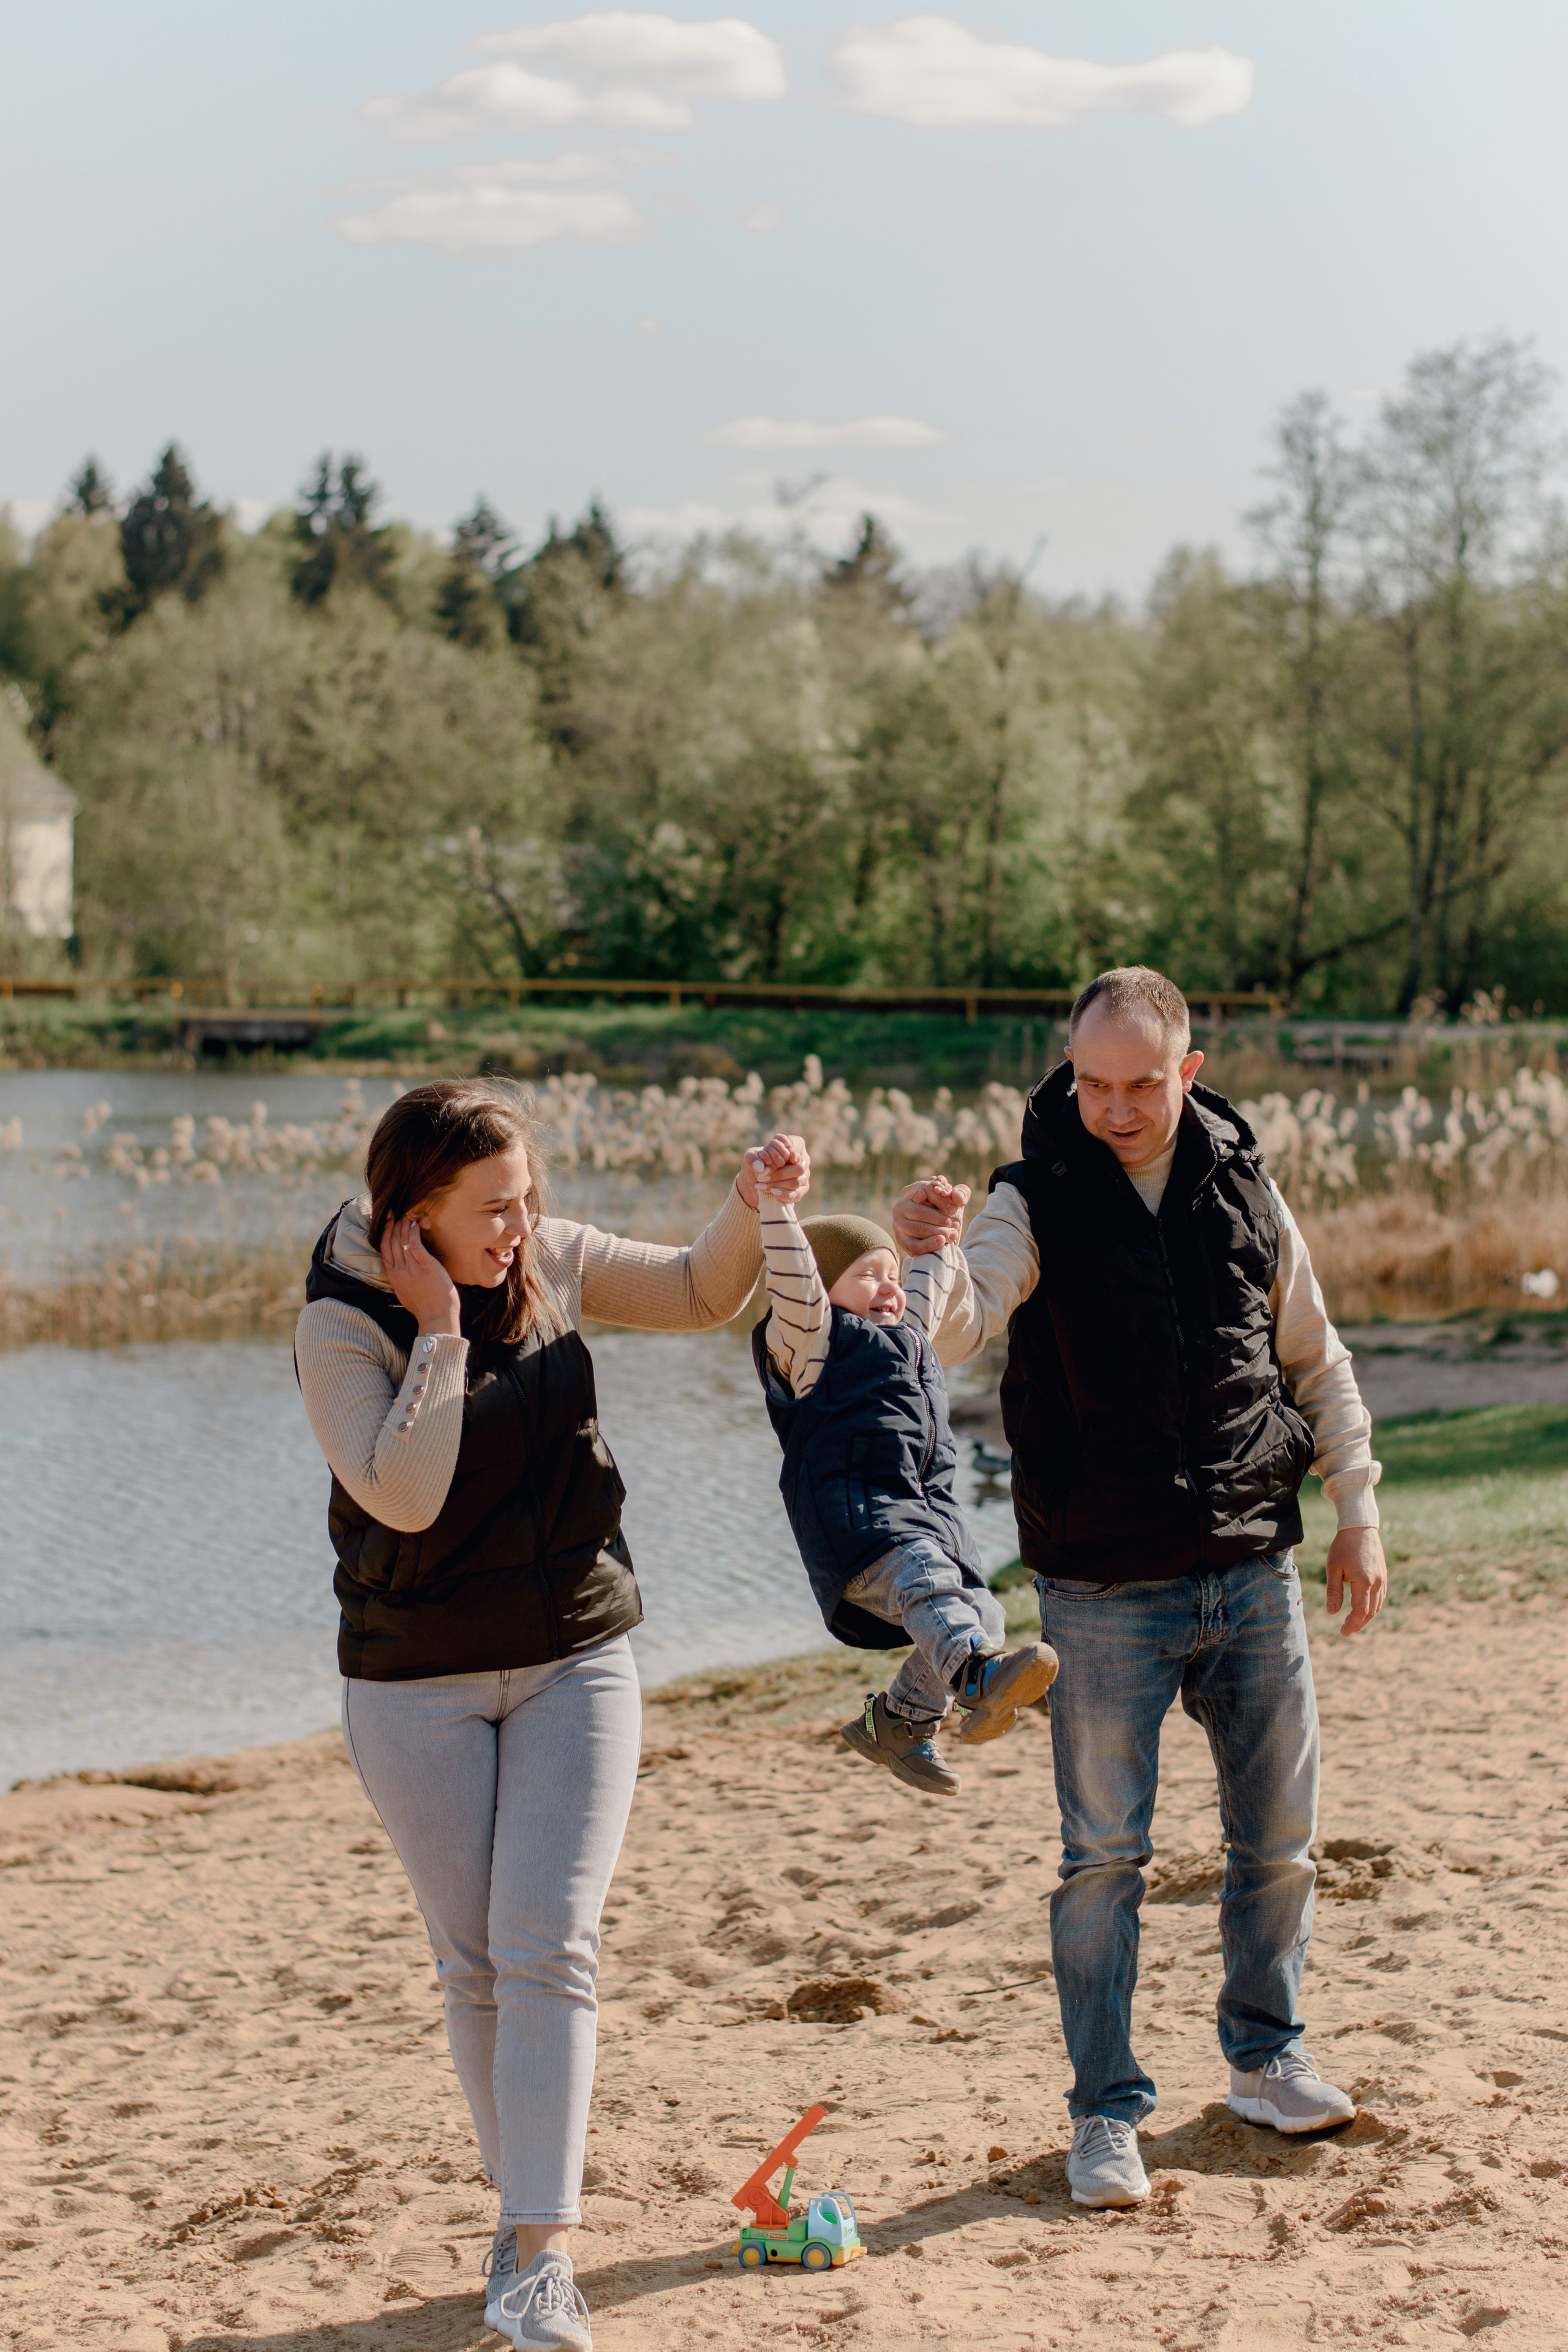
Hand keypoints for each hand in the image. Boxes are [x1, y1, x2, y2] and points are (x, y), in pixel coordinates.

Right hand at [379, 1213, 460, 1335]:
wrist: (436, 1318)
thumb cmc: (425, 1307)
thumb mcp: (405, 1292)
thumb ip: (402, 1278)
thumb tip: (403, 1267)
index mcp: (393, 1276)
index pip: (384, 1248)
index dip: (384, 1232)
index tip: (386, 1221)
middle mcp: (398, 1270)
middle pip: (390, 1241)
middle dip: (391, 1224)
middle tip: (394, 1211)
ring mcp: (410, 1267)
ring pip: (401, 1240)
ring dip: (403, 1224)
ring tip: (406, 1212)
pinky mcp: (424, 1265)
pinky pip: (414, 1243)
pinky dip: (413, 1231)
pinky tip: (415, 1223)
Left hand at [738, 1131, 810, 1208]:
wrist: (756, 1182)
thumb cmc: (756, 1165)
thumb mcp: (750, 1158)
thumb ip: (752, 1158)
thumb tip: (759, 1167)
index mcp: (794, 1145)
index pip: (796, 1145)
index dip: (787, 1152)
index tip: (772, 1159)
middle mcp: (803, 1159)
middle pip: (799, 1167)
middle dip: (779, 1173)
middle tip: (762, 1176)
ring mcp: (804, 1175)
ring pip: (796, 1181)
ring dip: (777, 1184)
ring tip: (761, 1185)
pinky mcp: (801, 1189)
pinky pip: (796, 1194)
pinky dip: (783, 1194)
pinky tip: (772, 1192)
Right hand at [890, 1176, 968, 1255]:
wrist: (937, 1230)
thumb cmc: (944, 1210)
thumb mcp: (953, 1199)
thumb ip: (961, 1193)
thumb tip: (958, 1198)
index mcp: (912, 1190)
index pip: (926, 1191)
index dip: (941, 1200)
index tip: (954, 1209)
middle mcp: (901, 1205)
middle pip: (920, 1212)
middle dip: (940, 1219)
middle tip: (955, 1225)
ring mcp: (898, 1223)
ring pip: (917, 1228)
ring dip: (938, 1232)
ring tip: (953, 1234)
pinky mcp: (901, 1239)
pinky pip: (913, 1245)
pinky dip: (928, 1244)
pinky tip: (941, 1242)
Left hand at [1325, 1526, 1386, 1636]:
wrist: (1360, 1527)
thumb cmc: (1343, 1546)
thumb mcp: (1333, 1568)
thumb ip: (1333, 1591)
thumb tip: (1332, 1612)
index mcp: (1364, 1582)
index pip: (1360, 1611)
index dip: (1352, 1624)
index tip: (1344, 1632)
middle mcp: (1377, 1583)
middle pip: (1371, 1611)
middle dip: (1359, 1623)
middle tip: (1346, 1630)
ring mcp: (1383, 1579)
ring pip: (1377, 1605)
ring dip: (1366, 1616)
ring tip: (1353, 1621)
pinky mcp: (1384, 1575)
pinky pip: (1381, 1596)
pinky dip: (1373, 1606)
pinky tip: (1363, 1608)